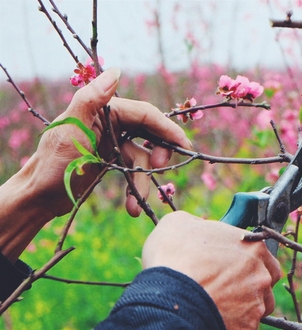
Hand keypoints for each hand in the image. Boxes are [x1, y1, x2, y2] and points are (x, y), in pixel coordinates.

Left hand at [26, 66, 192, 217]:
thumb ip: (91, 98)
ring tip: (138, 203)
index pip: (145, 115)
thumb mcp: (72, 129)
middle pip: (149, 134)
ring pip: (143, 158)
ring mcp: (112, 143)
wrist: (38, 197)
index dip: (166, 128)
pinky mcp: (112, 161)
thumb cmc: (52, 163)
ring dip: (143, 182)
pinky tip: (132, 206)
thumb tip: (116, 71)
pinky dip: (136, 189)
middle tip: (161, 168)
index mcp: (103, 110)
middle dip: (159, 153)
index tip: (183, 145)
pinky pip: (134, 172)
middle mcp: (110, 123)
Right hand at [141, 211, 281, 329]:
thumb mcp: (179, 225)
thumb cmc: (174, 257)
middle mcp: (262, 278)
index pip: (264, 258)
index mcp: (254, 248)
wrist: (168, 299)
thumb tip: (197, 228)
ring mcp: (256, 308)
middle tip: (221, 292)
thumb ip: (197, 225)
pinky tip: (204, 327)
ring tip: (210, 312)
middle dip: (247, 290)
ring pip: (253, 313)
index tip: (229, 270)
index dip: (246, 264)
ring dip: (238, 313)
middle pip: (263, 287)